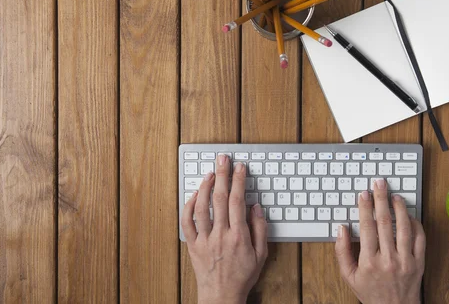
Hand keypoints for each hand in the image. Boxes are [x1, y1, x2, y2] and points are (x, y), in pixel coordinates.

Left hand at [181, 155, 267, 303]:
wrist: (222, 296)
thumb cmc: (242, 276)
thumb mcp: (261, 255)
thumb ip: (259, 229)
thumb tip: (255, 206)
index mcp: (238, 236)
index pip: (237, 201)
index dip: (238, 181)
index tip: (240, 167)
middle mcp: (220, 235)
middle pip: (219, 198)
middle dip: (222, 175)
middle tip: (223, 159)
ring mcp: (204, 239)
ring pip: (201, 207)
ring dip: (205, 186)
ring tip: (209, 173)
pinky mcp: (192, 245)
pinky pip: (187, 222)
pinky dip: (188, 206)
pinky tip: (194, 195)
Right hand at [334, 178, 425, 303]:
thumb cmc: (370, 292)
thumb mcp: (348, 276)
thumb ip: (342, 251)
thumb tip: (341, 228)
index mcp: (369, 261)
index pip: (367, 227)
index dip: (365, 208)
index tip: (364, 194)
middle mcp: (388, 259)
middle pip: (385, 222)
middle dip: (381, 199)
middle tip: (379, 183)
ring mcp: (406, 260)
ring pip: (404, 227)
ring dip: (400, 208)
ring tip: (395, 195)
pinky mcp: (419, 263)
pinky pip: (420, 239)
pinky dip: (416, 224)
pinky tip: (409, 215)